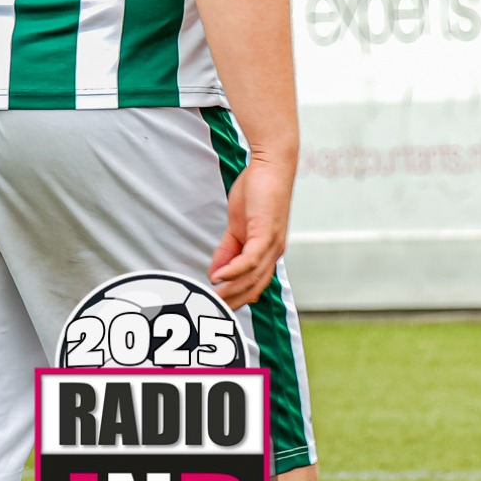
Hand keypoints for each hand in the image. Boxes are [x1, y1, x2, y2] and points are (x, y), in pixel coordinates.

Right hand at [209, 159, 293, 308]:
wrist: (271, 166)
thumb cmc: (257, 193)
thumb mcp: (237, 228)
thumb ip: (227, 252)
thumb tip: (215, 276)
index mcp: (267, 252)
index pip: (253, 286)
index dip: (235, 301)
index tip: (214, 310)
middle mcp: (274, 252)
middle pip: (253, 288)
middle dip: (230, 304)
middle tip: (207, 313)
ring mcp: (273, 243)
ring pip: (252, 277)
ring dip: (229, 291)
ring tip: (209, 299)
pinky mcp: (267, 231)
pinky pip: (251, 258)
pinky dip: (234, 270)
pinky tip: (217, 277)